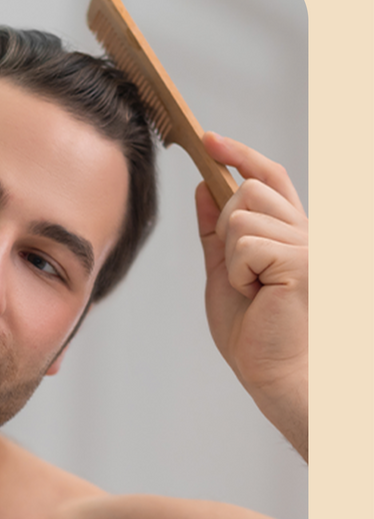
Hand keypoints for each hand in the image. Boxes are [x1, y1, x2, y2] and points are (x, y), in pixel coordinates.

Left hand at [196, 133, 307, 459]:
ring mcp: (312, 245)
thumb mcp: (226, 273)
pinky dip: (239, 272)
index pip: (271, 179)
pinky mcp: (305, 259)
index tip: (209, 139)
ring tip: (256, 292)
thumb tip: (206, 184)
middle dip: (228, 229)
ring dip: (233, 256)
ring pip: (241, 214)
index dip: (240, 154)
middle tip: (246, 278)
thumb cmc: (259, 337)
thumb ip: (216, 230)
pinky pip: (244, 242)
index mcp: (294, 236)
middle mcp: (311, 234)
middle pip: (246, 191)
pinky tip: (260, 297)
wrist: (281, 379)